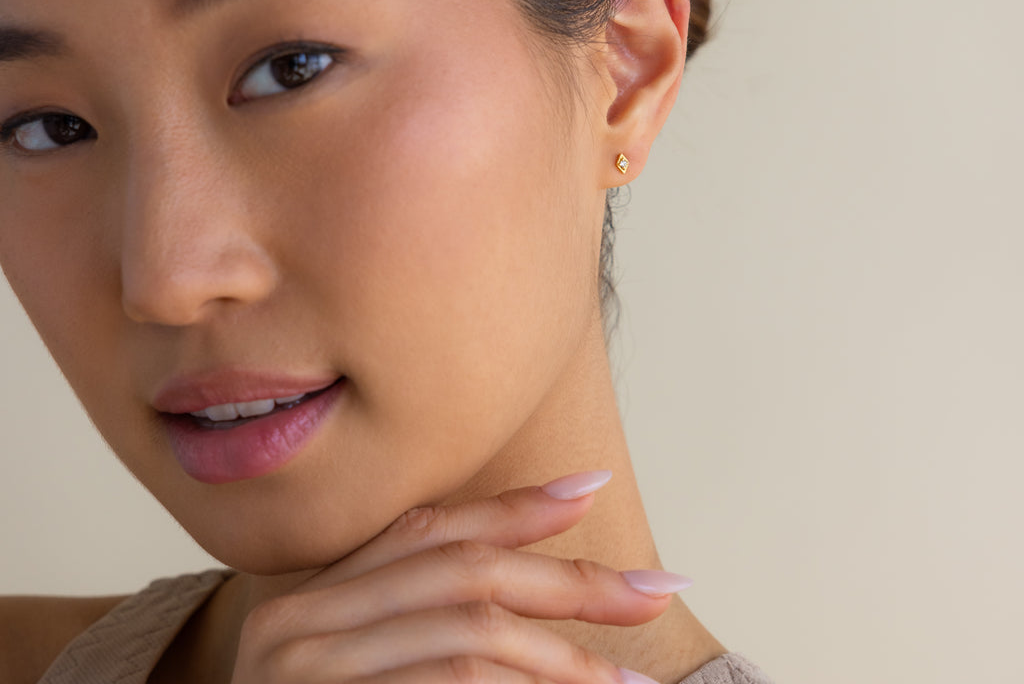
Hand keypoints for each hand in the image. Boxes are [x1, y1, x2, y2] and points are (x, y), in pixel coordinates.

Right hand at [230, 473, 682, 682]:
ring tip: (626, 679)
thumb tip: (523, 600)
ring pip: (468, 638)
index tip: (591, 485)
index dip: (515, 505)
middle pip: (463, 573)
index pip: (429, 528)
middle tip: (654, 587)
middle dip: (567, 578)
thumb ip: (405, 619)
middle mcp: (301, 624)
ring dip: (560, 658)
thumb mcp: (342, 662)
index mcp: (311, 596)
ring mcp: (307, 677)